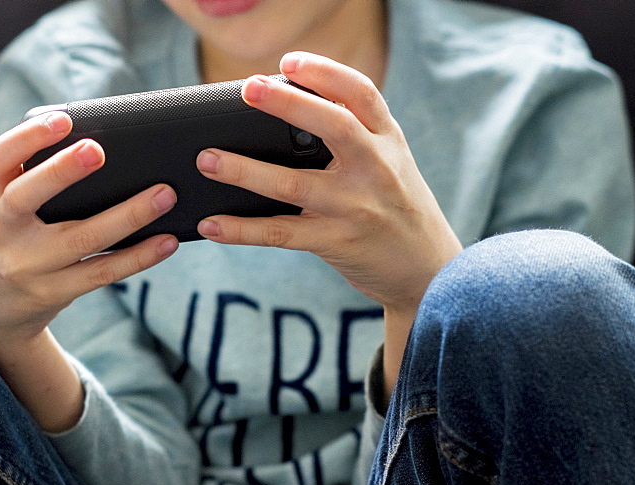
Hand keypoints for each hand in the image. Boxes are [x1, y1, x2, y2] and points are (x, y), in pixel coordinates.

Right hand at [0, 111, 178, 350]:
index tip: (62, 119)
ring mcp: (28, 267)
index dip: (26, 138)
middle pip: (26, 197)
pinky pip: (103, 272)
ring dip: (128, 216)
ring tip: (164, 195)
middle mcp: (3, 232)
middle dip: (62, 171)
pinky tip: (166, 242)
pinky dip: (138, 256)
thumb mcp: (4, 211)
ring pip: (82, 238)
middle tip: (99, 150)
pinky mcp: (54, 292)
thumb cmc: (12, 243)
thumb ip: (32, 180)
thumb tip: (97, 142)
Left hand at [195, 51, 461, 316]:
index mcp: (388, 141)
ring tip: (207, 159)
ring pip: (293, 184)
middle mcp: (375, 169)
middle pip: (332, 126)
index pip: (361, 94)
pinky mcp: (336, 242)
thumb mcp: (391, 164)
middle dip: (288, 104)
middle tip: (248, 89)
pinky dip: (242, 230)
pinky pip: (280, 233)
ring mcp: (355, 207)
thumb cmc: (397, 210)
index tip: (289, 62)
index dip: (325, 72)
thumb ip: (356, 138)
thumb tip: (286, 113)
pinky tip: (212, 223)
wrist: (427, 272)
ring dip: (245, 171)